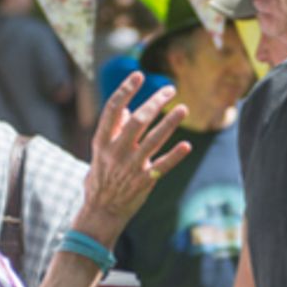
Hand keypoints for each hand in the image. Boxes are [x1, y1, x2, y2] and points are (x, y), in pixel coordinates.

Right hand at [74, 73, 190, 243]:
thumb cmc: (101, 178)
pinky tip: (186, 146)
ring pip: (153, 140)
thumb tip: (124, 109)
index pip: (112, 110)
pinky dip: (175, 156)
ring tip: (183, 108)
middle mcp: (116, 152)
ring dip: (170, 123)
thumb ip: (112, 131)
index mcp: (102, 142)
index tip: (138, 75)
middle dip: (155, 102)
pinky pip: (162, 166)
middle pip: (138, 121)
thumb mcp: (99, 153)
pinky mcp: (144, 182)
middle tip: (170, 89)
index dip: (125, 91)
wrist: (101, 211)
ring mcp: (130, 167)